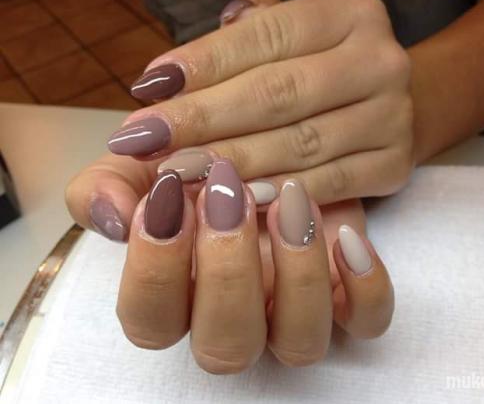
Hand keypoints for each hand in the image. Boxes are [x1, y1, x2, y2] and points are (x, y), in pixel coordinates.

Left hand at [107, 0, 413, 204]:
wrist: (393, 107)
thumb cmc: (320, 72)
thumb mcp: (289, 41)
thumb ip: (237, 46)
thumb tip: (166, 81)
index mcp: (348, 15)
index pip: (266, 35)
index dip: (203, 62)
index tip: (147, 88)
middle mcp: (379, 61)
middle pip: (278, 93)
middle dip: (203, 118)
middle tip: (143, 140)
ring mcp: (392, 116)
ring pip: (299, 143)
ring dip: (229, 161)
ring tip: (173, 172)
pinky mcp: (393, 166)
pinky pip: (326, 184)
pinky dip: (276, 194)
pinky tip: (231, 200)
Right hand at [116, 159, 392, 372]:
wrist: (266, 144)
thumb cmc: (200, 167)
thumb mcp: (145, 164)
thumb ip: (108, 186)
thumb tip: (112, 213)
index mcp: (177, 298)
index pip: (151, 322)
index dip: (154, 269)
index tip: (167, 195)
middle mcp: (236, 317)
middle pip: (226, 345)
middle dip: (226, 272)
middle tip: (230, 196)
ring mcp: (293, 311)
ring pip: (299, 341)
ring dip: (297, 275)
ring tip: (291, 200)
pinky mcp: (346, 295)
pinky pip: (367, 320)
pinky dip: (367, 288)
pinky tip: (346, 235)